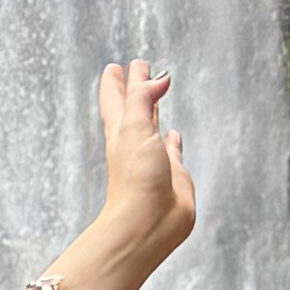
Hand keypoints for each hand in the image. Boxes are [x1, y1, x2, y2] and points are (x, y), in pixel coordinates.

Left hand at [87, 56, 195, 283]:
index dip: (115, 82)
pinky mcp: (172, 175)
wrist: (148, 222)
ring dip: (153, 109)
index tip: (116, 66)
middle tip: (140, 68)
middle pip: (133, 107)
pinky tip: (173, 135)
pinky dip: (172, 141)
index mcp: (120, 131)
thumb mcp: (133, 127)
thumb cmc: (134, 179)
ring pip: (151, 126)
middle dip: (135, 88)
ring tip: (158, 92)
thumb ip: (143, 98)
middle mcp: (134, 143)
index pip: (115, 99)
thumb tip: (158, 77)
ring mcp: (153, 159)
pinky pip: (172, 151)